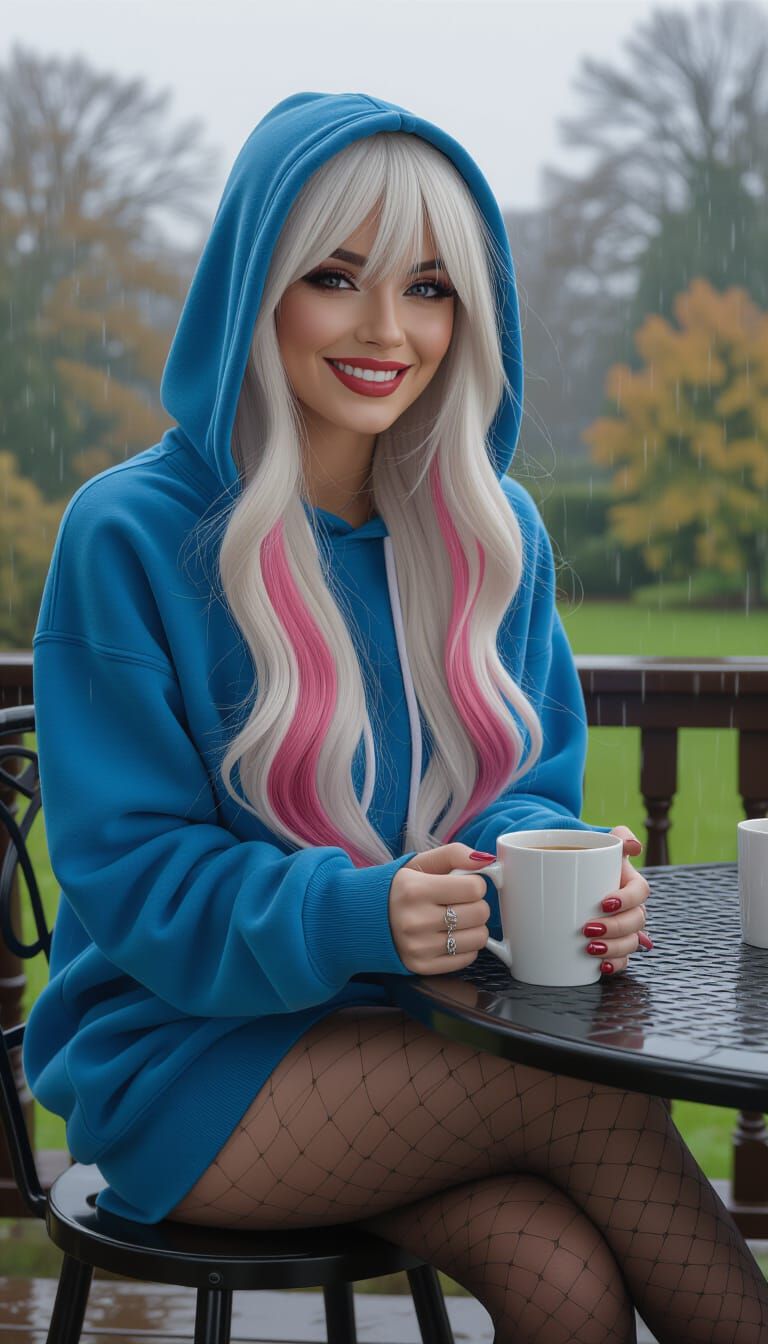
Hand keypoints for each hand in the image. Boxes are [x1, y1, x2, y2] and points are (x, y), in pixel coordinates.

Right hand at [390, 844, 491, 974]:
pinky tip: (448, 936)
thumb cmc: (399, 888)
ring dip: (474, 927)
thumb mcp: (419, 863)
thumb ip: (454, 854)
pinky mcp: (421, 966)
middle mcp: (415, 920)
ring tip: (455, 920)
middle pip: (480, 913)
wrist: (363, 918)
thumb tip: (486, 860)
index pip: (474, 889)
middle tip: (459, 902)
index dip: (474, 884)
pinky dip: (465, 947)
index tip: (463, 885)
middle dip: (476, 905)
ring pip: (478, 938)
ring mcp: (418, 947)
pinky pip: (467, 958)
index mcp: (415, 889)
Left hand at [582, 826, 651, 975]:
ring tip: (590, 949)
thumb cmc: (582, 856)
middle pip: (636, 921)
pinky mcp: (611, 943)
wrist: (562, 870)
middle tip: (589, 928)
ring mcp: (622, 927)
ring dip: (615, 949)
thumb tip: (634, 846)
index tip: (604, 902)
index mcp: (629, 882)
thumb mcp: (597, 842)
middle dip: (616, 928)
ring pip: (631, 943)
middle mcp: (629, 906)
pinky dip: (615, 964)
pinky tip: (602, 967)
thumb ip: (618, 836)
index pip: (640, 892)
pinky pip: (623, 959)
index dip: (627, 899)